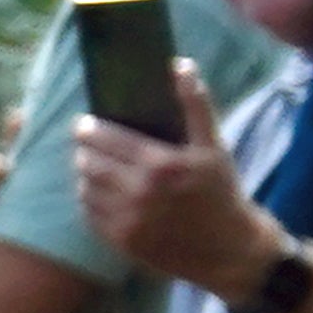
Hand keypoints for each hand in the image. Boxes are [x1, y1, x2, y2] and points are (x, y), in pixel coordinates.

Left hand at [67, 65, 273, 295]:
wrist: (229, 247)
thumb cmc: (221, 190)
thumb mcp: (213, 145)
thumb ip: (195, 105)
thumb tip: (179, 65)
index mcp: (161, 164)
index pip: (107, 140)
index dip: (89, 130)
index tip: (84, 124)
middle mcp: (140, 193)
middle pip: (88, 164)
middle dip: (83, 150)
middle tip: (84, 143)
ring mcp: (127, 221)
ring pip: (84, 189)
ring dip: (84, 175)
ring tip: (90, 165)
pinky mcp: (121, 243)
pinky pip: (90, 215)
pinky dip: (90, 200)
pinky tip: (98, 192)